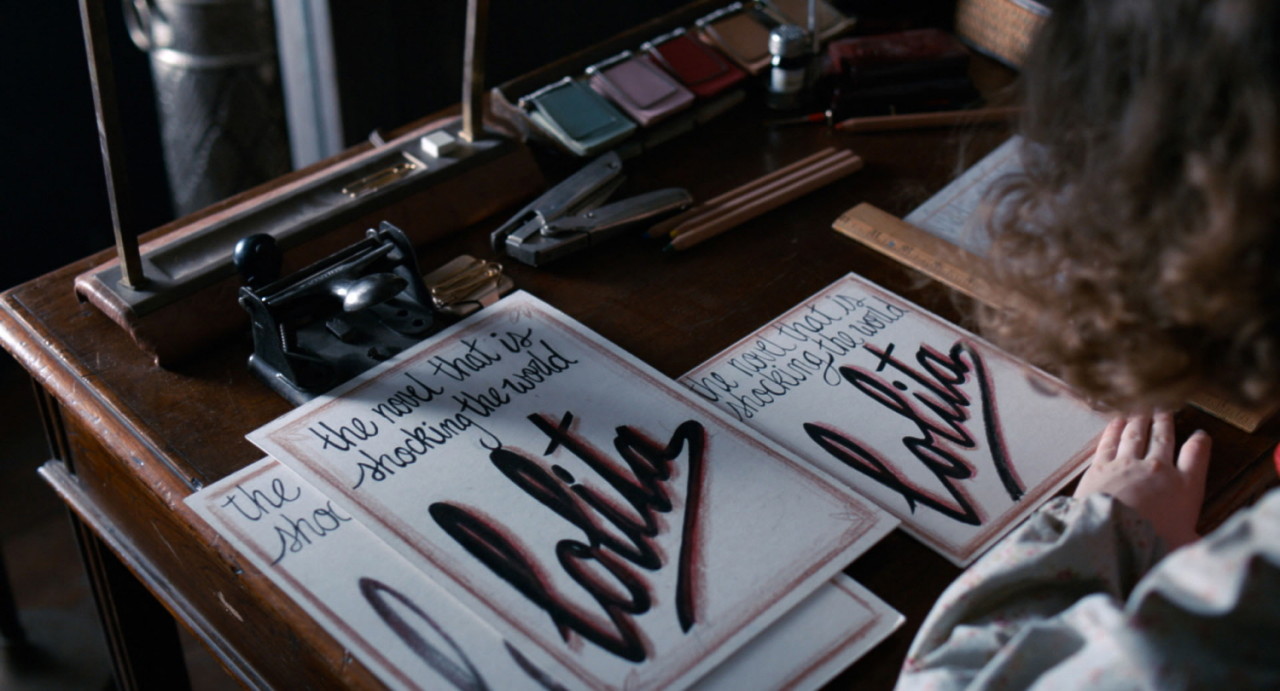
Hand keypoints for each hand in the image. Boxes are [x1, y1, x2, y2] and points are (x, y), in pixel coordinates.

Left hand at [1073, 411, 1210, 549]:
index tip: (1200, 434)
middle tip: (1164, 408)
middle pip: (1164, 437)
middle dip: (1165, 421)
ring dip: (1139, 419)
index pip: (1197, 456)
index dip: (1200, 443)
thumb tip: (1203, 546)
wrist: (1112, 537)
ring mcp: (1128, 464)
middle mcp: (1158, 469)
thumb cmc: (1154, 545)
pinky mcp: (1100, 466)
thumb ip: (1195, 541)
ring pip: (1136, 434)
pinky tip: (1116, 421)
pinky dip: (1114, 429)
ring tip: (1141, 408)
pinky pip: (1110, 442)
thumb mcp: (1186, 546)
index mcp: (1185, 487)